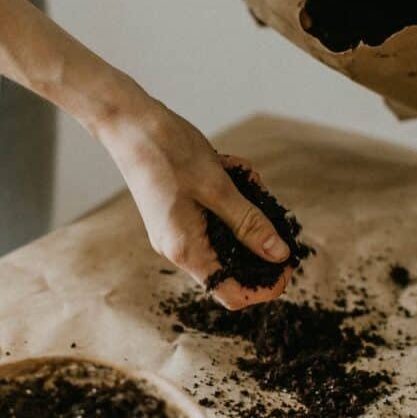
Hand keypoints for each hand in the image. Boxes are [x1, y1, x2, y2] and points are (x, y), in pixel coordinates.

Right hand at [93, 97, 292, 309]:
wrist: (128, 124)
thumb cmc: (168, 152)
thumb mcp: (218, 187)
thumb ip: (249, 223)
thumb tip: (279, 255)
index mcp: (185, 250)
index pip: (231, 293)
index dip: (264, 286)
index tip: (288, 263)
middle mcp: (178, 248)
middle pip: (231, 266)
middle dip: (257, 238)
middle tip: (272, 207)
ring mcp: (175, 232)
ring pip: (225, 235)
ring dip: (244, 208)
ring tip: (245, 173)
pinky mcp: (176, 215)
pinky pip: (213, 216)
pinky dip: (229, 196)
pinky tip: (230, 168)